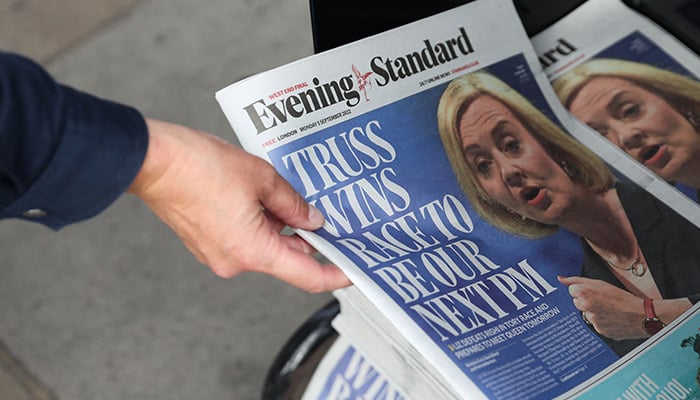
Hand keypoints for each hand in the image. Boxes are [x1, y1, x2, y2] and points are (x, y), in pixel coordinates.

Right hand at [128, 118, 351, 291]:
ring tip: (285, 195)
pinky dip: (260, 225)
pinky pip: (245, 240)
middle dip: (306, 238)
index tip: (353, 270)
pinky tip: (261, 198)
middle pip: (286, 259)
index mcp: (253, 251)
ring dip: (280, 226)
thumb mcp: (262, 177)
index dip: (335, 276)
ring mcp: (218, 255)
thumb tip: (311, 219)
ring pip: (265, 247)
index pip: (307, 276)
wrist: (154, 161)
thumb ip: (293, 203)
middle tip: (324, 214)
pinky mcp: (207, 244)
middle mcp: (235, 261)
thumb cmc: (198, 167)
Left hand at [558, 275, 645, 339]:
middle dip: (587, 301)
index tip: (595, 292)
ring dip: (595, 312)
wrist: (643, 315)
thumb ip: (576, 280)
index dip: (584, 290)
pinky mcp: (600, 332)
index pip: (572, 290)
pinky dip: (602, 322)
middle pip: (578, 303)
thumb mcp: (600, 283)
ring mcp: (592, 321)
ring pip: (587, 315)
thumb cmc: (622, 297)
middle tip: (604, 301)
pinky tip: (614, 319)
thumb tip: (560, 279)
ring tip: (611, 310)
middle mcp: (585, 307)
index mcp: (584, 293)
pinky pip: (596, 325)